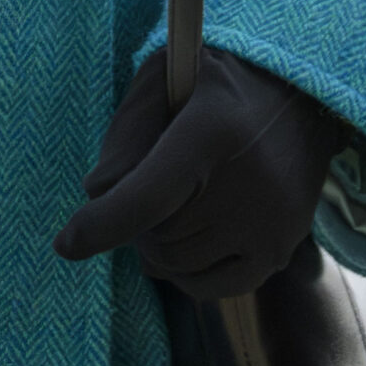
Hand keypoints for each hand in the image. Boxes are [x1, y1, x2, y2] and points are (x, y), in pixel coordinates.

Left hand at [53, 45, 344, 296]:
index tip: (65, 243)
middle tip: (149, 183)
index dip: (101, 225)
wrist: (301, 94)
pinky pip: (212, 289)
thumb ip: (126, 131)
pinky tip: (187, 237)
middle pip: (157, 237)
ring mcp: (269, 225)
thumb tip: (97, 194)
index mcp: (211, 131)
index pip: (146, 198)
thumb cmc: (216, 82)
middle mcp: (248, 185)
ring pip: (178, 267)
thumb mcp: (165, 76)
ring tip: (173, 202)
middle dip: (135, 220)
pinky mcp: (280, 250)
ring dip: (159, 245)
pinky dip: (186, 273)